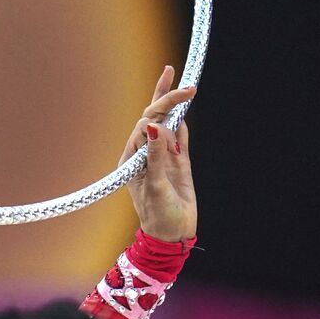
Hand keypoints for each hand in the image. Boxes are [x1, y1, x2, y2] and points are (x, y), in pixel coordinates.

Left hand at [119, 66, 197, 242]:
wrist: (173, 233)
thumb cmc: (158, 215)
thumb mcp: (155, 185)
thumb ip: (155, 156)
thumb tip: (153, 126)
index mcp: (132, 159)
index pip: (143, 126)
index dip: (159, 112)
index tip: (177, 108)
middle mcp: (145, 154)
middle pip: (154, 119)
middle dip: (167, 100)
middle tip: (187, 86)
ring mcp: (162, 156)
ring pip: (167, 124)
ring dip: (173, 106)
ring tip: (184, 85)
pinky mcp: (178, 162)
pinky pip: (180, 137)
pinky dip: (181, 123)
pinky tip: (184, 108)